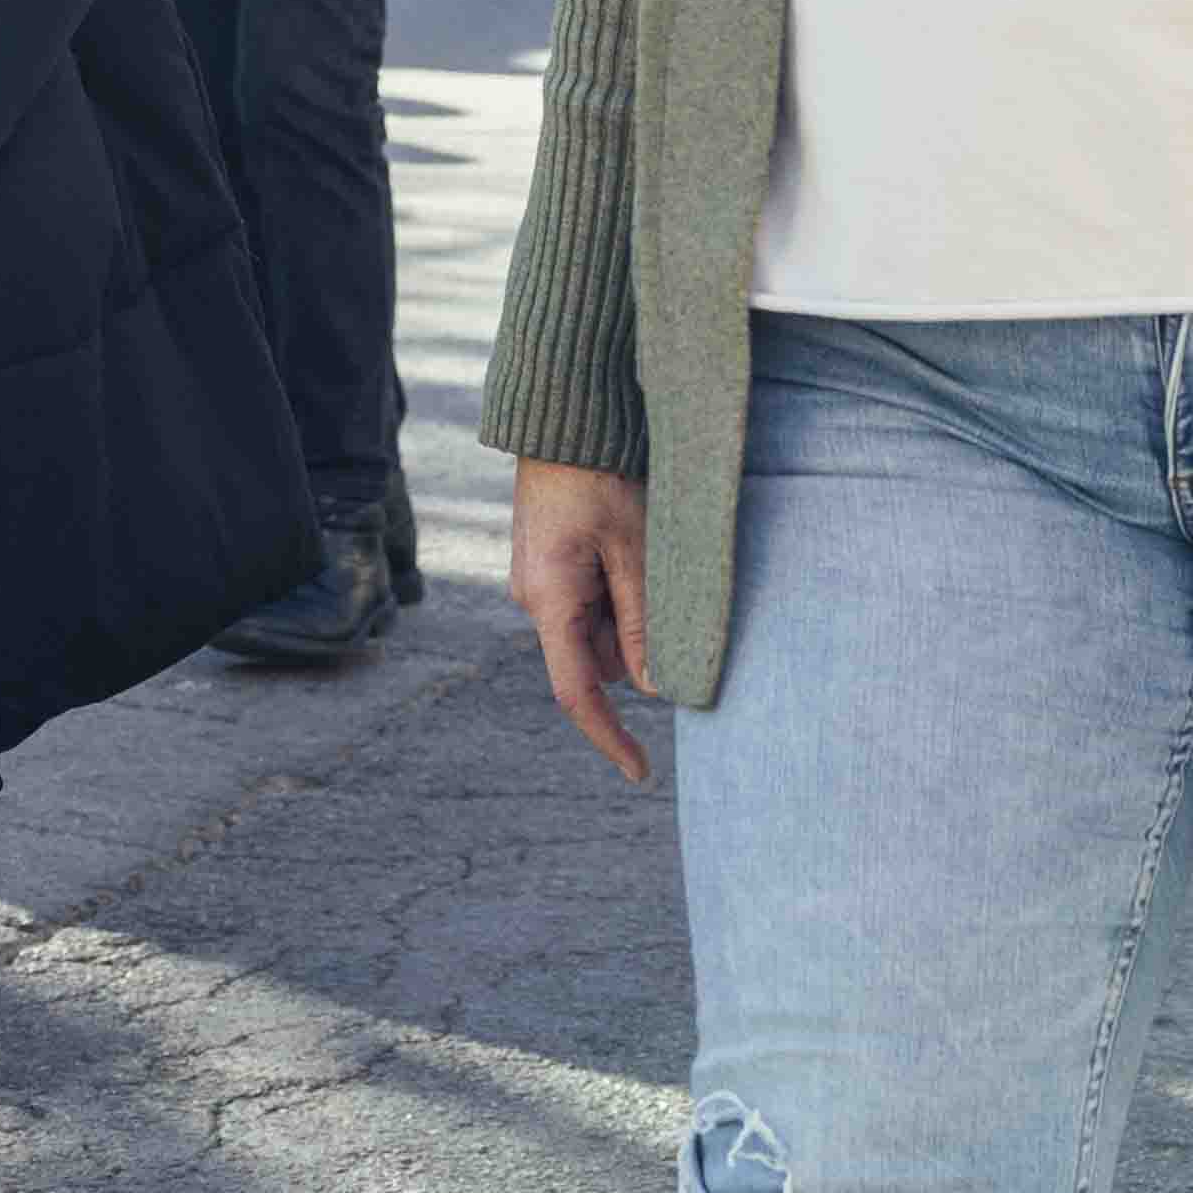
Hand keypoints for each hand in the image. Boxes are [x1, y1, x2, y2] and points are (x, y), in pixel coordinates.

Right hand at [510, 460, 658, 783]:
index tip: (641, 773)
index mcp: (550, 600)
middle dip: (636, 637)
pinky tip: (622, 540)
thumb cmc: (600, 477)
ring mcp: (537, 582)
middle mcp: (534, 599)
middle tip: (655, 571)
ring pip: (600, 630)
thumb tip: (658, 690)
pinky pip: (590, 602)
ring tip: (638, 544)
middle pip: (600, 657)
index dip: (609, 737)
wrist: (562, 420)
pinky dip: (616, 588)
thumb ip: (646, 623)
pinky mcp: (547, 566)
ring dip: (628, 608)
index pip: (577, 692)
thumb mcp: (637, 550)